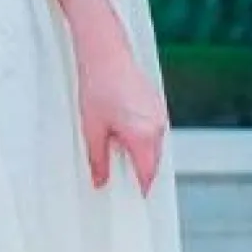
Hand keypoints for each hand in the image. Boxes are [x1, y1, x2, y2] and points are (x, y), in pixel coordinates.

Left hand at [73, 37, 167, 196]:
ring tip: (115, 150)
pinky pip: (153, 130)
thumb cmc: (97, 86)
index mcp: (144, 137)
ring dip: (139, 153)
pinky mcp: (156, 103)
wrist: (105, 51)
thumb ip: (98, 160)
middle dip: (138, 171)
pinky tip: (121, 131)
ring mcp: (159, 113)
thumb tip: (101, 183)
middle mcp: (157, 127)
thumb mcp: (92, 129)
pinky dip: (141, 137)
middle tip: (118, 179)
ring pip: (154, 145)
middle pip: (153, 161)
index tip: (131, 200)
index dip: (140, 189)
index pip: (148, 174)